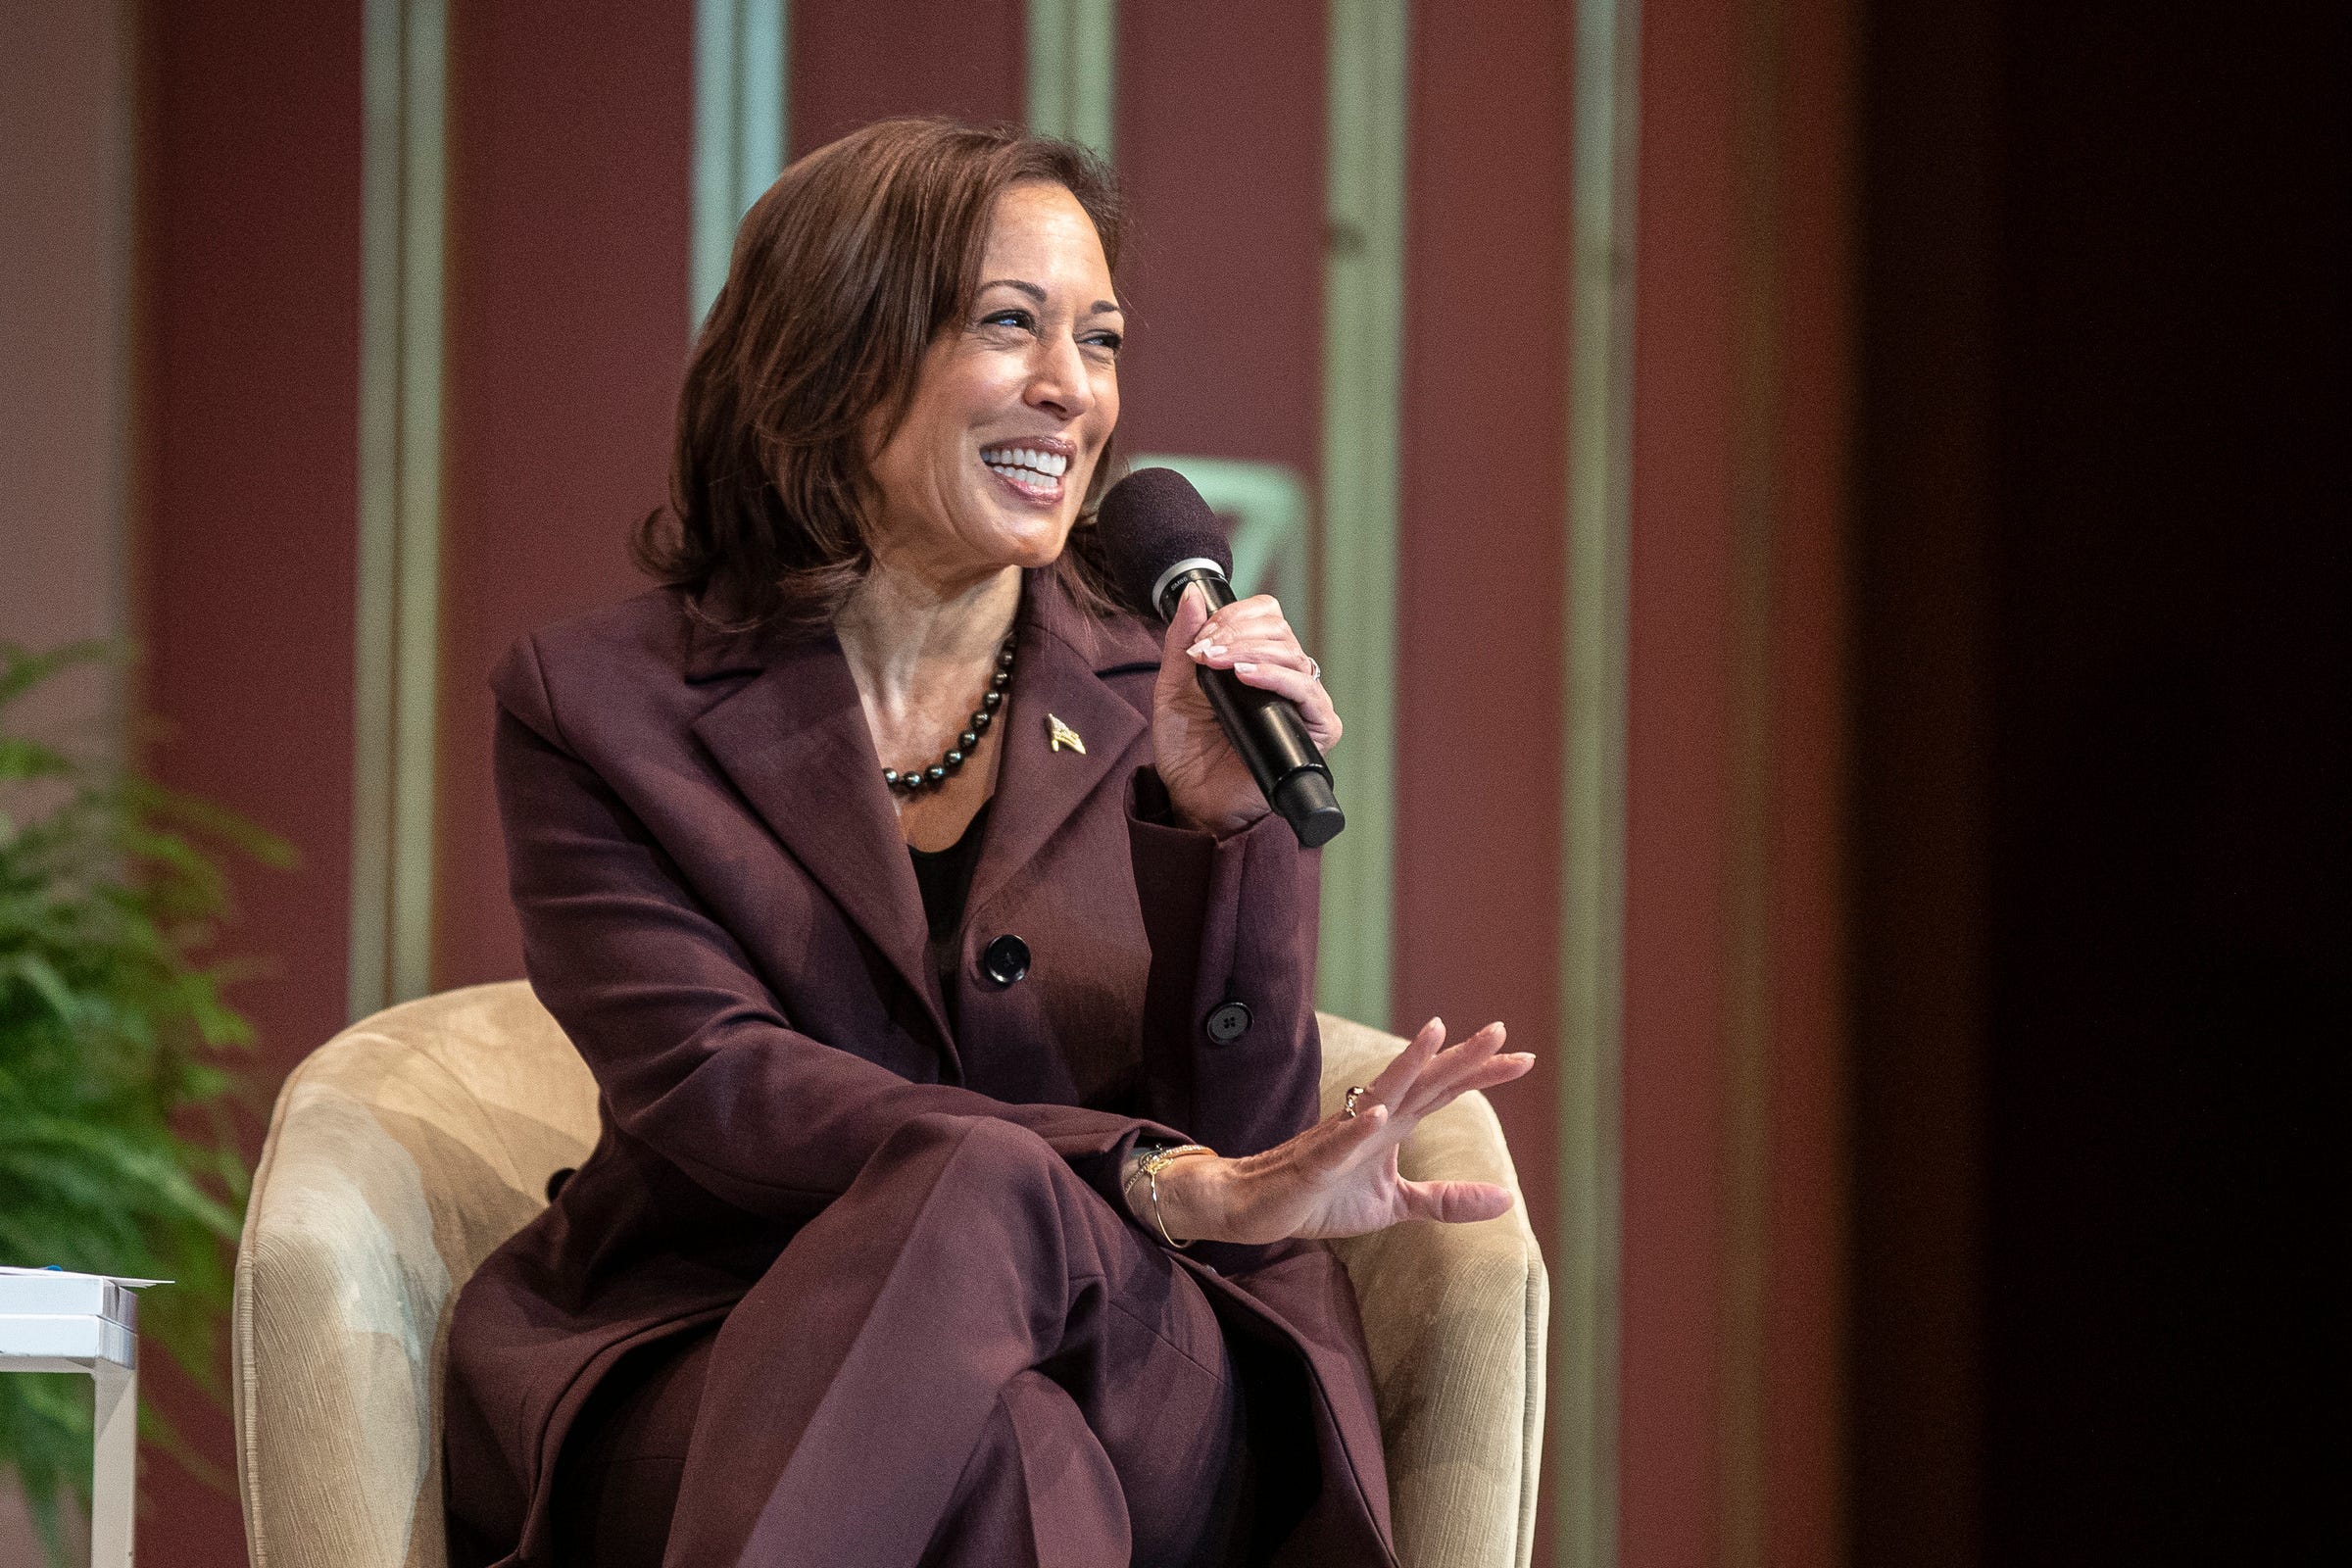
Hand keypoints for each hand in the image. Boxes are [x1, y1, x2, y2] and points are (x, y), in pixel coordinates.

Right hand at [1149, 1019, 1534, 1243]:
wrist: (1258, 1207)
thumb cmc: (1325, 1197)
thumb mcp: (1397, 1205)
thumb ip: (1447, 1200)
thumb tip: (1508, 1199)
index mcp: (1394, 1125)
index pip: (1445, 1091)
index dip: (1482, 1074)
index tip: (1525, 1058)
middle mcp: (1372, 1120)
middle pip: (1424, 1081)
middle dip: (1460, 1058)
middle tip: (1501, 1030)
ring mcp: (1341, 1138)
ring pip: (1382, 1095)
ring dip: (1409, 1065)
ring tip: (1439, 1033)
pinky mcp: (1314, 1165)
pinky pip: (1338, 1145)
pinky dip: (1359, 1130)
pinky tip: (1382, 1116)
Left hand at [1151, 585, 1340, 834]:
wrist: (1192, 799)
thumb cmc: (1187, 750)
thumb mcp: (1173, 687)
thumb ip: (1182, 641)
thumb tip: (1194, 593)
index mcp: (1258, 662)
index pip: (1266, 616)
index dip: (1236, 615)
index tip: (1203, 636)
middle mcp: (1285, 679)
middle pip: (1280, 631)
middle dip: (1237, 633)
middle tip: (1205, 652)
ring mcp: (1302, 704)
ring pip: (1293, 655)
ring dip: (1250, 651)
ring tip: (1218, 665)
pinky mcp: (1316, 732)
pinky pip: (1308, 693)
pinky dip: (1278, 678)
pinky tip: (1247, 677)